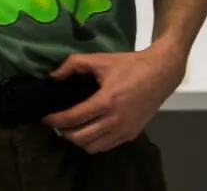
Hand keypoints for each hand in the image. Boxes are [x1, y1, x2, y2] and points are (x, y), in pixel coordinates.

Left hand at [42, 45, 185, 153]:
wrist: (161, 72)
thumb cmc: (131, 65)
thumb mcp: (101, 59)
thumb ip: (74, 64)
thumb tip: (54, 75)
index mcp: (106, 101)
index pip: (73, 118)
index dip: (55, 120)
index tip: (46, 118)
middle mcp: (115, 119)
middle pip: (80, 138)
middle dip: (64, 132)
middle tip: (58, 124)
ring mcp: (125, 129)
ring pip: (93, 147)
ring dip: (78, 140)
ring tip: (72, 129)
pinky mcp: (132, 133)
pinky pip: (107, 147)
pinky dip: (94, 143)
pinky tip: (90, 131)